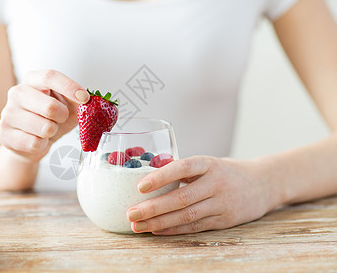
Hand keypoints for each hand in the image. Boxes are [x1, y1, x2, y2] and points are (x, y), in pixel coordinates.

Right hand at [0, 69, 88, 161]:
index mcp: (33, 80)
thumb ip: (80, 101)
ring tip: (46, 130)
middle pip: (50, 106)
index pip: (50, 76)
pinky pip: (34, 143)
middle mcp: (17, 93)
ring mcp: (8, 112)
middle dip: (62, 117)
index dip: (70, 87)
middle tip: (59, 119)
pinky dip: (42, 144)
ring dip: (52, 132)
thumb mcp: (68, 106)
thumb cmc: (50, 120)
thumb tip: (93, 101)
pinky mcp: (4, 133)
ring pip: (44, 128)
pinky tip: (37, 140)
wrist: (30, 142)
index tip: (84, 98)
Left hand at [127, 156, 281, 234]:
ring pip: (187, 216)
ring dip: (159, 223)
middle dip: (153, 208)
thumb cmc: (226, 171)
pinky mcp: (225, 220)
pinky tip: (156, 231)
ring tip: (138, 226)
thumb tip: (149, 177)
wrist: (264, 183)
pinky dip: (174, 229)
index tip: (140, 186)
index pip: (183, 168)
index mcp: (209, 164)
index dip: (161, 176)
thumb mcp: (209, 163)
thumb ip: (184, 171)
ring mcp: (222, 204)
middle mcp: (216, 183)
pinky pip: (195, 226)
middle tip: (131, 213)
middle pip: (181, 198)